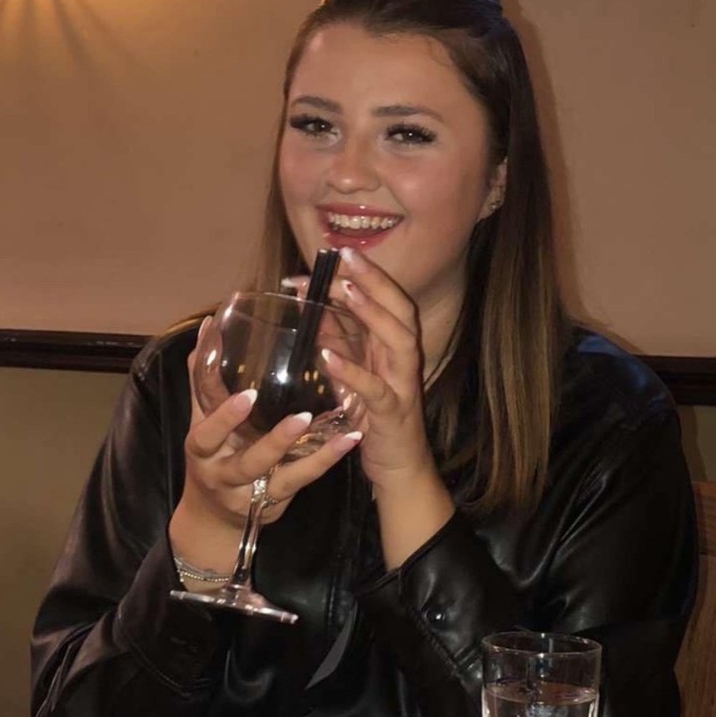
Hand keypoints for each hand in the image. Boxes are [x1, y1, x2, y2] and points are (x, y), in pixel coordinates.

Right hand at [169, 322, 361, 569]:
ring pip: (281, 475)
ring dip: (309, 453)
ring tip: (332, 428)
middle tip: (295, 415)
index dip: (225, 416)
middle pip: (247, 462)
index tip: (248, 395)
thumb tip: (207, 329)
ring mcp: (254, 491)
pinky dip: (327, 459)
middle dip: (272, 442)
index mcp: (202, 449)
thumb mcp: (202, 420)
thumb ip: (204, 379)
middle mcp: (225, 474)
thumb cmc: (212, 454)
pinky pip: (304, 479)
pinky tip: (350, 438)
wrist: (214, 518)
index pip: (208, 432)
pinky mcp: (278, 499)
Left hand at [317, 249, 455, 566]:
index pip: (386, 299)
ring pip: (397, 339)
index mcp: (392, 345)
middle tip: (345, 256)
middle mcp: (402, 359)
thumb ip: (338, 339)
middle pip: (398, 309)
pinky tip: (327, 355)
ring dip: (370, 312)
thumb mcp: (352, 370)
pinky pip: (375, 388)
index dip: (365, 273)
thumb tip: (313, 305)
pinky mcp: (392, 413)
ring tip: (343, 290)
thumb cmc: (372, 415)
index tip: (337, 250)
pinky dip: (351, 370)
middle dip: (373, 280)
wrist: (397, 466)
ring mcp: (401, 384)